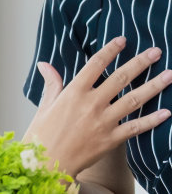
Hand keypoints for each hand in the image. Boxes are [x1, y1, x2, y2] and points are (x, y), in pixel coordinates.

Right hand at [22, 36, 171, 175]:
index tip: (122, 40)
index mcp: (73, 92)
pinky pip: (136, 127)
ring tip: (168, 75)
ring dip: (153, 87)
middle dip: (140, 63)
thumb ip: (52, 84)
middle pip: (120, 79)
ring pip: (134, 100)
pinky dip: (152, 120)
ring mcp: (104, 122)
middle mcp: (91, 104)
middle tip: (155, 52)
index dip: (110, 51)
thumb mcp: (45, 105)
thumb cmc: (43, 133)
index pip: (96, 65)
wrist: (48, 162)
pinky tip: (166, 113)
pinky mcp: (112, 139)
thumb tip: (45, 65)